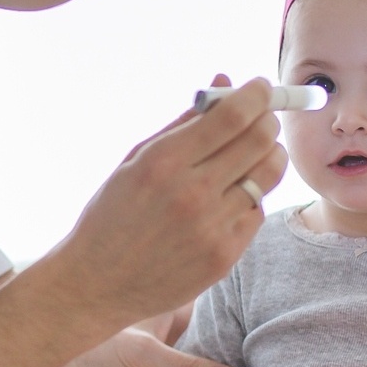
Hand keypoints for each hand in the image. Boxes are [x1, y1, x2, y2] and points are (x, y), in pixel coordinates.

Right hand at [0, 76, 285, 366]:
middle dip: (268, 120)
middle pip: (260, 140)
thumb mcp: (136, 160)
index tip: (261, 87)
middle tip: (263, 117)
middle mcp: (192, 193)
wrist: (96, 284)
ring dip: (270, 155)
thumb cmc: (112, 215)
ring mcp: (211, 228)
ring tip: (257, 152)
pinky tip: (231, 196)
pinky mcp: (224, 257)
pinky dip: (251, 197)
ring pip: (268, 175)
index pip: (233, 115)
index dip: (257, 94)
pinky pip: (256, 212)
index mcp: (164, 161)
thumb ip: (184, 122)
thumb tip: (224, 82)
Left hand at [37, 320, 231, 366]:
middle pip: (215, 347)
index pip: (219, 314)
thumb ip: (183, 364)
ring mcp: (164, 359)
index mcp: (174, 303)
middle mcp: (174, 330)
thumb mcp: (140, 350)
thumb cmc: (86, 339)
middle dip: (234, 364)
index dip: (243, 328)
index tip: (271, 346)